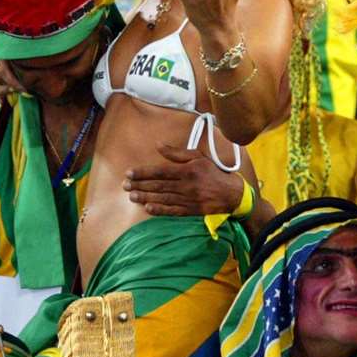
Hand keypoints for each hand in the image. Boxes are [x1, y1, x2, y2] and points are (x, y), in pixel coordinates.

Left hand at [124, 143, 245, 214]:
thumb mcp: (198, 156)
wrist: (231, 193)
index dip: (143, 172)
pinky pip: (172, 211)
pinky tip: (148, 208)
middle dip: (140, 185)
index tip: (129, 173)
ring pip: (162, 198)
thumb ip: (177, 153)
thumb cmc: (213, 172)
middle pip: (158, 185)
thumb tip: (158, 145)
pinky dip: (159, 210)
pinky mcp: (190, 211)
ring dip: (145, 197)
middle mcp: (186, 185)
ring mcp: (188, 199)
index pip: (160, 171)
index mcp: (188, 170)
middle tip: (125, 185)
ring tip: (132, 196)